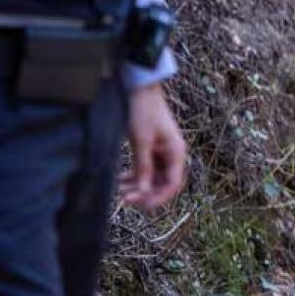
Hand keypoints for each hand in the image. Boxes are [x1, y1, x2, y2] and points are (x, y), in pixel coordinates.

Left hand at [120, 83, 186, 210]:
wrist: (140, 91)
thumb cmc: (144, 112)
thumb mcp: (141, 141)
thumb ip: (143, 167)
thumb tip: (143, 191)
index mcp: (176, 152)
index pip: (172, 184)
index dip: (158, 197)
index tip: (140, 204)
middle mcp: (172, 155)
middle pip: (163, 183)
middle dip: (146, 193)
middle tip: (125, 199)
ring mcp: (161, 152)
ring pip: (152, 177)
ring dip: (138, 185)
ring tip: (118, 190)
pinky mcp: (151, 149)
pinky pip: (145, 168)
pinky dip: (134, 175)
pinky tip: (120, 179)